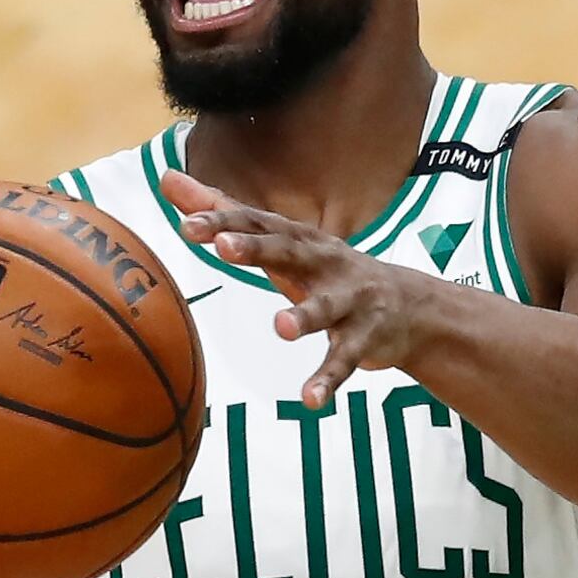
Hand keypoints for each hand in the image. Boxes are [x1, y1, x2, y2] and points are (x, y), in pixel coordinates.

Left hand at [160, 167, 439, 406]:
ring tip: (281, 328)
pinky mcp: (365, 338)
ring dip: (305, 316)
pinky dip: (328, 379)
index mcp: (299, 239)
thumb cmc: (327, 270)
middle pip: (289, 251)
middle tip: (223, 247)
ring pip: (326, 308)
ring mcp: (349, 300)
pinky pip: (345, 361)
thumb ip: (223, 213)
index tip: (187, 223)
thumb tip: (168, 178)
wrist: (409, 305)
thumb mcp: (278, 242)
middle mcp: (325, 262)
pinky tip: (309, 399)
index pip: (257, 224)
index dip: (223, 222)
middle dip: (257, 248)